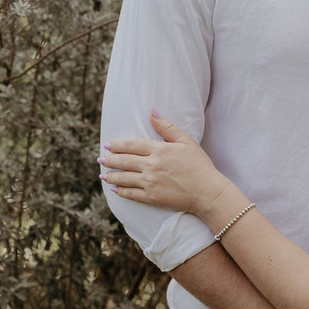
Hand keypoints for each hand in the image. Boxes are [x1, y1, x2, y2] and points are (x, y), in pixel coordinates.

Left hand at [100, 110, 230, 215]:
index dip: (118, 145)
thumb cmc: (199, 165)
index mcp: (159, 150)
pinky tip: (115, 190)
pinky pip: (131, 194)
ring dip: (111, 176)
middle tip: (100, 159)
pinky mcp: (152, 197)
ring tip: (103, 175)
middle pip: (124, 161)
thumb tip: (152, 111)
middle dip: (110, 160)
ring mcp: (150, 182)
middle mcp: (151, 165)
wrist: (207, 191)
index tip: (109, 145)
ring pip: (124, 178)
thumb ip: (167, 126)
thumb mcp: (186, 141)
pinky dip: (121, 192)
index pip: (131, 145)